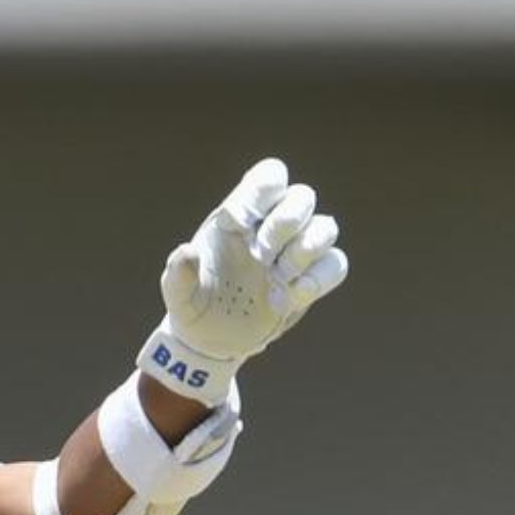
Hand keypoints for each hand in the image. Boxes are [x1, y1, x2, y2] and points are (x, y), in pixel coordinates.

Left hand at [138, 159, 347, 404]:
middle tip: (260, 256)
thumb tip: (187, 251)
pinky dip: (317, 279)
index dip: (260, 191)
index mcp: (240, 216)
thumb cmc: (194, 303)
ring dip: (304, 251)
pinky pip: (335, 264)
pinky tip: (286, 300)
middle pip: (302, 196)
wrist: (213, 338)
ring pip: (325, 226)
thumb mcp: (179, 293)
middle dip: (285, 223)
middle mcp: (271, 227)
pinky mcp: (311, 278)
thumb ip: (178, 274)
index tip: (237, 225)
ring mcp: (295, 251)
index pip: (268, 176)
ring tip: (276, 279)